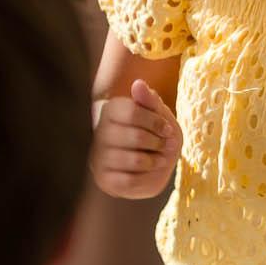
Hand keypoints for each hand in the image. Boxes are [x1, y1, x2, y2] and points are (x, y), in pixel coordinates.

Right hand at [91, 80, 181, 199]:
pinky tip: (149, 170)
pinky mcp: (103, 178)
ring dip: (154, 160)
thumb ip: (149, 100)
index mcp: (110, 111)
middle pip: (135, 137)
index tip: (167, 130)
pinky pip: (127, 181)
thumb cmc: (155, 134)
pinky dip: (144, 177)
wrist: (151, 163)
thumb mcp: (158, 115)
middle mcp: (99, 133)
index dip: (155, 122)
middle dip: (158, 143)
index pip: (131, 112)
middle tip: (165, 145)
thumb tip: (138, 84)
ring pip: (133, 160)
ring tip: (158, 158)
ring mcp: (98, 157)